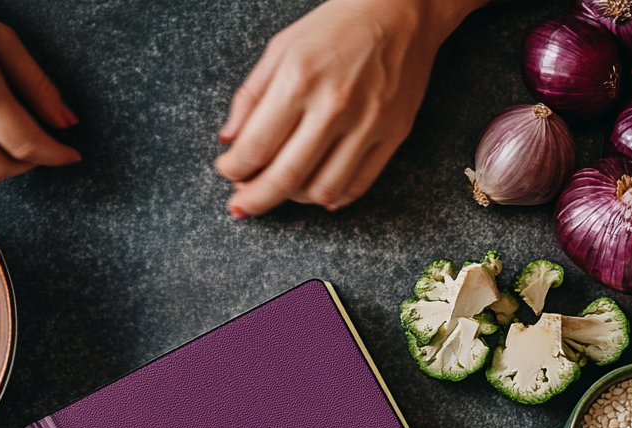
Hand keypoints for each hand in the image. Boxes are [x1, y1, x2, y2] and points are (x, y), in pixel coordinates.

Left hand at [216, 0, 483, 215]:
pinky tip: (316, 191)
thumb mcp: (283, 47)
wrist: (403, 7)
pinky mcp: (394, 134)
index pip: (255, 147)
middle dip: (255, 198)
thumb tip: (229, 139)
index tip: (227, 171)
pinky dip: (333, 197)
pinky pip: (358, 185)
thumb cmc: (338, 24)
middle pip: (285, 178)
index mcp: (299, 79)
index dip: (233, 169)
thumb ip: (251, 96)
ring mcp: (368, 123)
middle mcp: (334, 106)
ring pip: (322, 190)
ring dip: (293, 199)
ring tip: (282, 188)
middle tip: (242, 204)